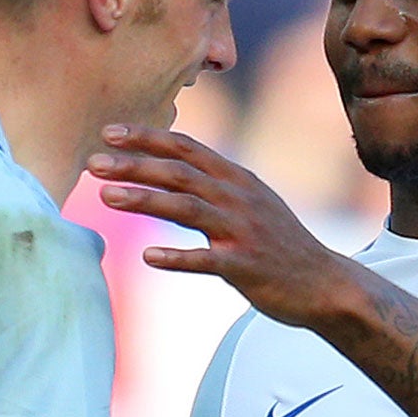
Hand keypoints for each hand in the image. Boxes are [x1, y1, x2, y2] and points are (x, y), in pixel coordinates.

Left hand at [88, 125, 358, 329]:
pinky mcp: (245, 265)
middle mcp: (238, 197)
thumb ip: (215, 185)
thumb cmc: (280, 245)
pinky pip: (206, 259)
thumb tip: (175, 170)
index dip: (147, 138)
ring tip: (106, 197)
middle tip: (92, 162)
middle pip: (179, 173)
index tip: (109, 132)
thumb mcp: (251, 203)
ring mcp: (242, 230)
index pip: (186, 148)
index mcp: (237, 179)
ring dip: (144, 199)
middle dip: (133, 164)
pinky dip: (177, 257)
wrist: (325, 284)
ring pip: (187, 208)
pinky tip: (148, 256)